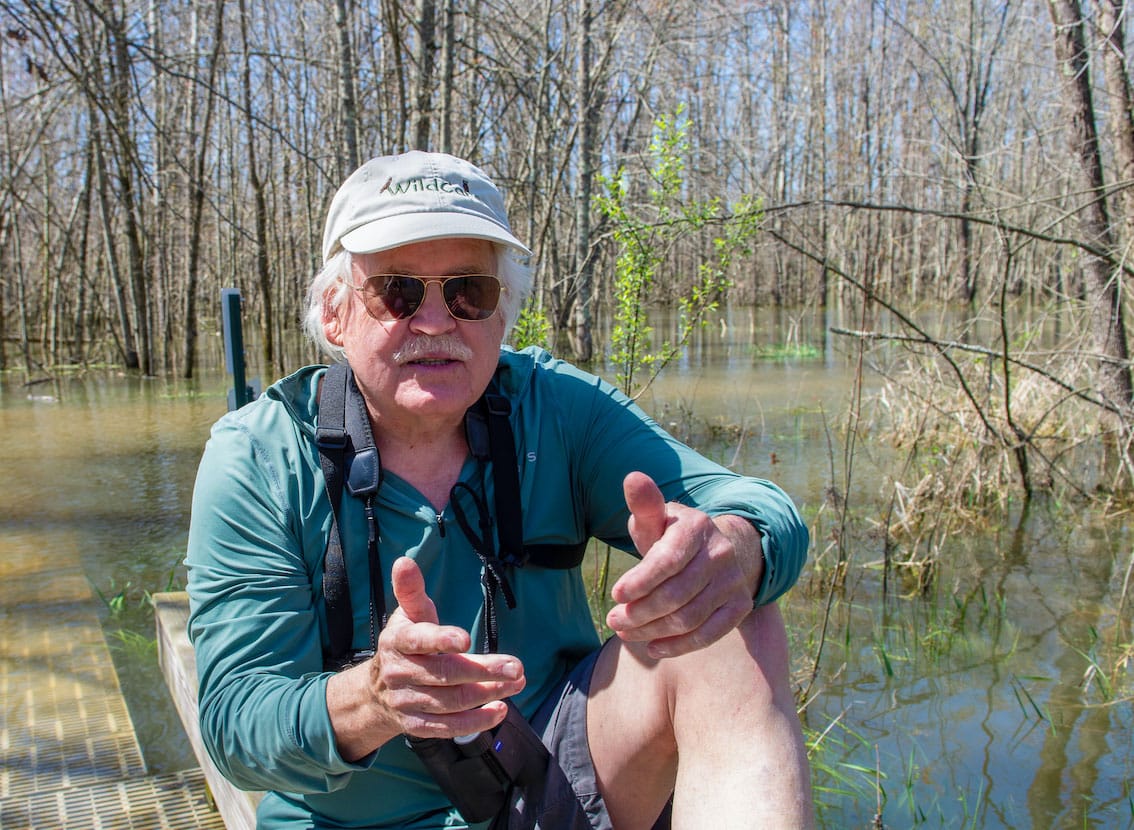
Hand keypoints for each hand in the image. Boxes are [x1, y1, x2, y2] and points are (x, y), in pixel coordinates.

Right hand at [328, 557, 524, 758]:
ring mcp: (407, 702)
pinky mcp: (416, 726)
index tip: (467, 639)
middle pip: (445, 674)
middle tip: (516, 667)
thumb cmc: (405, 643)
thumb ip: (411, 590)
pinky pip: (446, 728)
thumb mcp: (408, 615)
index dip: (442, 640)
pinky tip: (500, 711)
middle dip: (483, 671)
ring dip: (487, 694)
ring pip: (450, 702)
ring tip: (516, 683)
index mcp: (397, 641)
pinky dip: (475, 723)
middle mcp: (400, 673)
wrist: (375, 692)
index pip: (419, 640)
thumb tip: (405, 561)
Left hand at [605, 472, 761, 658]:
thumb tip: (632, 478)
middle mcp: (721, 553)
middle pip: (676, 595)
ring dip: (652, 631)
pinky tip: (653, 647)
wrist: (715, 551)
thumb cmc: (671, 536)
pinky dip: (679, 645)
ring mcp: (734, 582)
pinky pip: (709, 634)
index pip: (668, 560)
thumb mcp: (657, 519)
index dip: (640, 580)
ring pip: (689, 618)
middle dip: (639, 612)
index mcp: (698, 526)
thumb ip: (644, 504)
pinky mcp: (740, 607)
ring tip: (625, 632)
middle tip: (613, 619)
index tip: (615, 594)